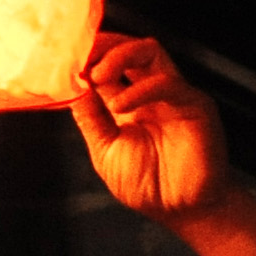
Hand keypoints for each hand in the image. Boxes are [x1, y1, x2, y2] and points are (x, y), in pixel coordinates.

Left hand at [70, 35, 230, 222]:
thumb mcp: (105, 149)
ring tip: (97, 76)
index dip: (85, 59)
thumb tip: (69, 87)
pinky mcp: (194, 105)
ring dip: (119, 56)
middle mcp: (150, 93)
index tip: (61, 61)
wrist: (181, 210)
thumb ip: (90, 118)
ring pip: (150, 52)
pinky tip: (120, 107)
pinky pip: (167, 84)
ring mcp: (173, 96)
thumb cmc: (147, 184)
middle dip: (101, 45)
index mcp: (128, 102)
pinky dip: (139, 90)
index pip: (106, 65)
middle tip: (78, 55)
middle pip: (128, 48)